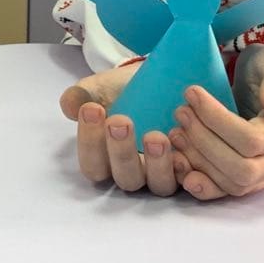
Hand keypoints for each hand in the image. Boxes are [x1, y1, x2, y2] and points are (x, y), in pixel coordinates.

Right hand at [60, 62, 191, 194]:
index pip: (93, 164)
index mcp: (107, 159)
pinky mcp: (193, 169)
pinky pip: (192, 179)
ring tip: (156, 137)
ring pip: (159, 184)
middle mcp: (135, 173)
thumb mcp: (102, 87)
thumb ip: (83, 95)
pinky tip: (185, 150)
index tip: (92, 108)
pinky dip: (189, 170)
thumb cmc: (126, 89)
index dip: (90, 142)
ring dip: (158, 165)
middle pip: (126, 179)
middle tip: (120, 121)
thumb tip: (70, 105)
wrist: (165, 78)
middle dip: (121, 152)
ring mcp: (165, 173)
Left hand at [168, 42, 263, 199]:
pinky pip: (222, 191)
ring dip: (198, 161)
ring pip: (231, 184)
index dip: (217, 120)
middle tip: (181, 113)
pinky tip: (178, 163)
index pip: (253, 140)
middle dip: (204, 143)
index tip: (192, 93)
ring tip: (175, 132)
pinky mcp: (244, 179)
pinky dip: (199, 182)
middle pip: (242, 169)